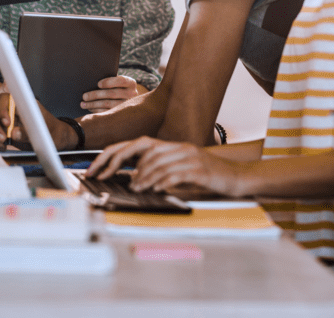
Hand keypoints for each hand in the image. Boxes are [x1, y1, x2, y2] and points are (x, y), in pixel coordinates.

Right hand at [0, 91, 78, 150]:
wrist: (55, 138)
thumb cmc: (52, 131)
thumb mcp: (44, 133)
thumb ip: (28, 133)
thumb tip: (14, 134)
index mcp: (23, 103)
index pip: (5, 98)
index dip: (2, 108)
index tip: (7, 122)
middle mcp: (12, 109)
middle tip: (3, 137)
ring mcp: (7, 119)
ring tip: (2, 144)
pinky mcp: (4, 130)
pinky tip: (1, 146)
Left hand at [81, 75, 140, 112]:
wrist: (128, 100)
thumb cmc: (118, 87)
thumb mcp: (118, 82)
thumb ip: (110, 80)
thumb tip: (92, 80)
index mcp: (131, 83)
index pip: (121, 81)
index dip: (109, 82)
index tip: (98, 84)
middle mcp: (132, 94)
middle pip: (112, 94)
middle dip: (96, 95)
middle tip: (84, 96)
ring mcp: (127, 105)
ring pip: (108, 104)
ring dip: (93, 104)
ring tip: (83, 104)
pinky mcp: (122, 114)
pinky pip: (107, 112)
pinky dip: (96, 110)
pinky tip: (89, 108)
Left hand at [87, 136, 238, 194]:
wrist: (236, 176)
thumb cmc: (206, 175)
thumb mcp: (180, 170)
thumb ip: (159, 170)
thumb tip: (134, 178)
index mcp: (170, 146)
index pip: (136, 144)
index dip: (113, 154)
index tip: (96, 168)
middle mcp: (177, 147)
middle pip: (142, 150)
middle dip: (120, 163)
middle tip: (107, 177)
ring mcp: (189, 156)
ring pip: (157, 163)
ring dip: (142, 176)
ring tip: (133, 187)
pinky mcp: (199, 169)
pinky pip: (175, 173)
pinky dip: (162, 181)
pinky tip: (155, 189)